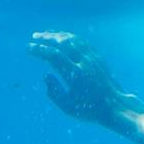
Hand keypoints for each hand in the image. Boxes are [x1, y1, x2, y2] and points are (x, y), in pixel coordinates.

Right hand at [28, 30, 142, 125]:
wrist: (115, 106)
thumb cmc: (89, 109)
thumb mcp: (67, 106)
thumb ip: (53, 92)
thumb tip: (46, 76)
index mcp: (75, 75)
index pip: (54, 56)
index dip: (39, 50)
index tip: (28, 48)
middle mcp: (84, 63)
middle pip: (63, 42)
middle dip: (47, 37)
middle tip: (34, 36)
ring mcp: (92, 58)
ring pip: (73, 40)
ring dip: (58, 35)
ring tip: (46, 34)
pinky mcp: (98, 58)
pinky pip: (82, 42)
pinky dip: (70, 37)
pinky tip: (63, 38)